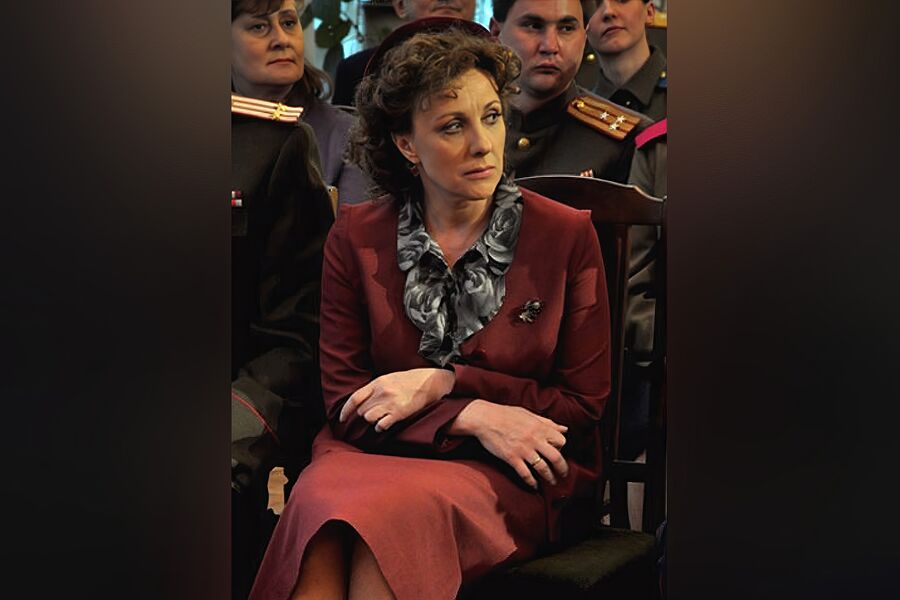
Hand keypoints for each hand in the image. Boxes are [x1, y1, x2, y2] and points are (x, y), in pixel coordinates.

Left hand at [339, 368, 454, 431]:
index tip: (342, 419)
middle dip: (364, 415)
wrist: (430, 382)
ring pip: (368, 418)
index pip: (355, 398)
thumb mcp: (389, 379)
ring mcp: (390, 403)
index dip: (346, 410)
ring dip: (372, 421)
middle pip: (362, 410)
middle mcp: (382, 392)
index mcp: (378, 383)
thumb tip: (361, 402)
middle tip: (373, 415)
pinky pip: (381, 425)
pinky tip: (385, 424)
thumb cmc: (409, 381)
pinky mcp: (399, 413)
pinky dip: (380, 427)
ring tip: (380, 419)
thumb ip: (375, 389)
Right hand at [451, 400, 567, 489]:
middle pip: (556, 458)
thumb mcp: (528, 414)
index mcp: (539, 427)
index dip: (561, 447)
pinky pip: (525, 474)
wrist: (484, 418)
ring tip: (552, 482)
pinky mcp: (511, 458)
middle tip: (563, 475)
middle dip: (562, 469)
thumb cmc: (506, 414)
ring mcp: (523, 450)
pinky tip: (534, 485)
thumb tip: (564, 429)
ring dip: (549, 478)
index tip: (558, 451)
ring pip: (543, 468)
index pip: (561, 441)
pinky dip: (531, 482)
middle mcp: (534, 439)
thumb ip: (547, 422)